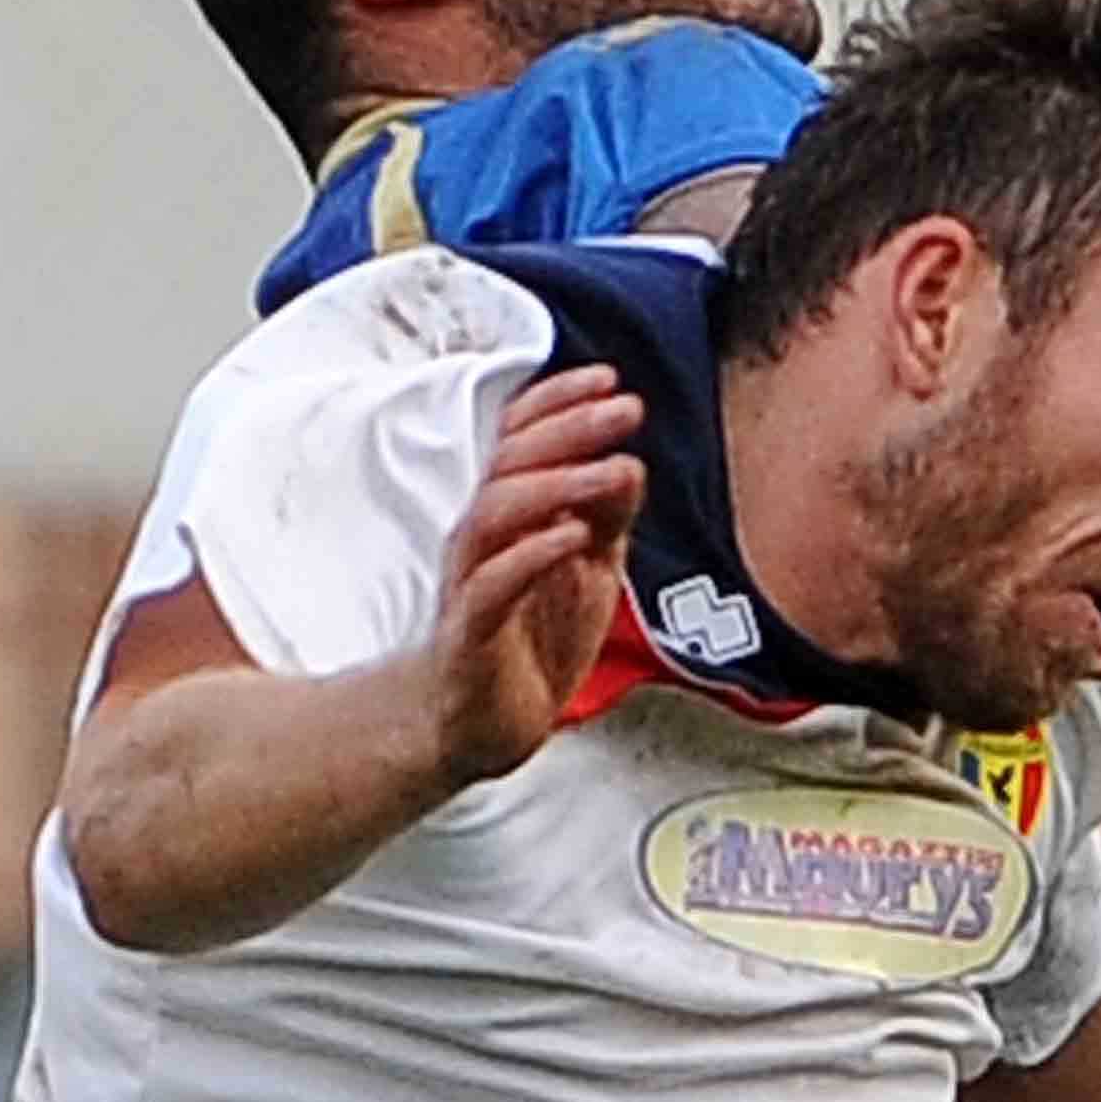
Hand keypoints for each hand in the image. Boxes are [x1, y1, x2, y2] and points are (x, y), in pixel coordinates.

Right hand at [424, 365, 643, 784]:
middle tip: (625, 408)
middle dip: (569, 428)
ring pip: (497, 513)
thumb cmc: (534, 636)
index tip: (609, 378)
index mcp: (509, 512)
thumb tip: (630, 461)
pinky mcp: (470, 632)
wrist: (489, 722)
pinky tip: (571, 537)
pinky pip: (492, 585)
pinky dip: (532, 555)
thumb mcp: (591, 568)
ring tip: (614, 470)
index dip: (558, 402)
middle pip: (511, 462)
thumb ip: (607, 517)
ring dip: (558, 484)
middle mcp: (482, 535)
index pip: (520, 437)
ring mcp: (471, 580)